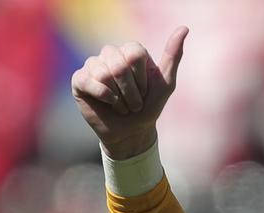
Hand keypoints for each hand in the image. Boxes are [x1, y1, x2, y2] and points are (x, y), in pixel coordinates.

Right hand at [71, 26, 188, 158]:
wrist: (132, 132)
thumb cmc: (148, 107)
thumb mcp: (165, 84)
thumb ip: (173, 56)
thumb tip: (184, 28)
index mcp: (130, 51)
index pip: (134, 53)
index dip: (141, 79)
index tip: (144, 91)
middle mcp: (111, 54)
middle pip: (119, 64)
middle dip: (130, 91)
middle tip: (133, 103)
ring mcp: (93, 65)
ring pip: (103, 73)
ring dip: (118, 98)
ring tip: (121, 106)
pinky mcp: (80, 80)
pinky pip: (88, 81)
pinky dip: (103, 96)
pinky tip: (108, 104)